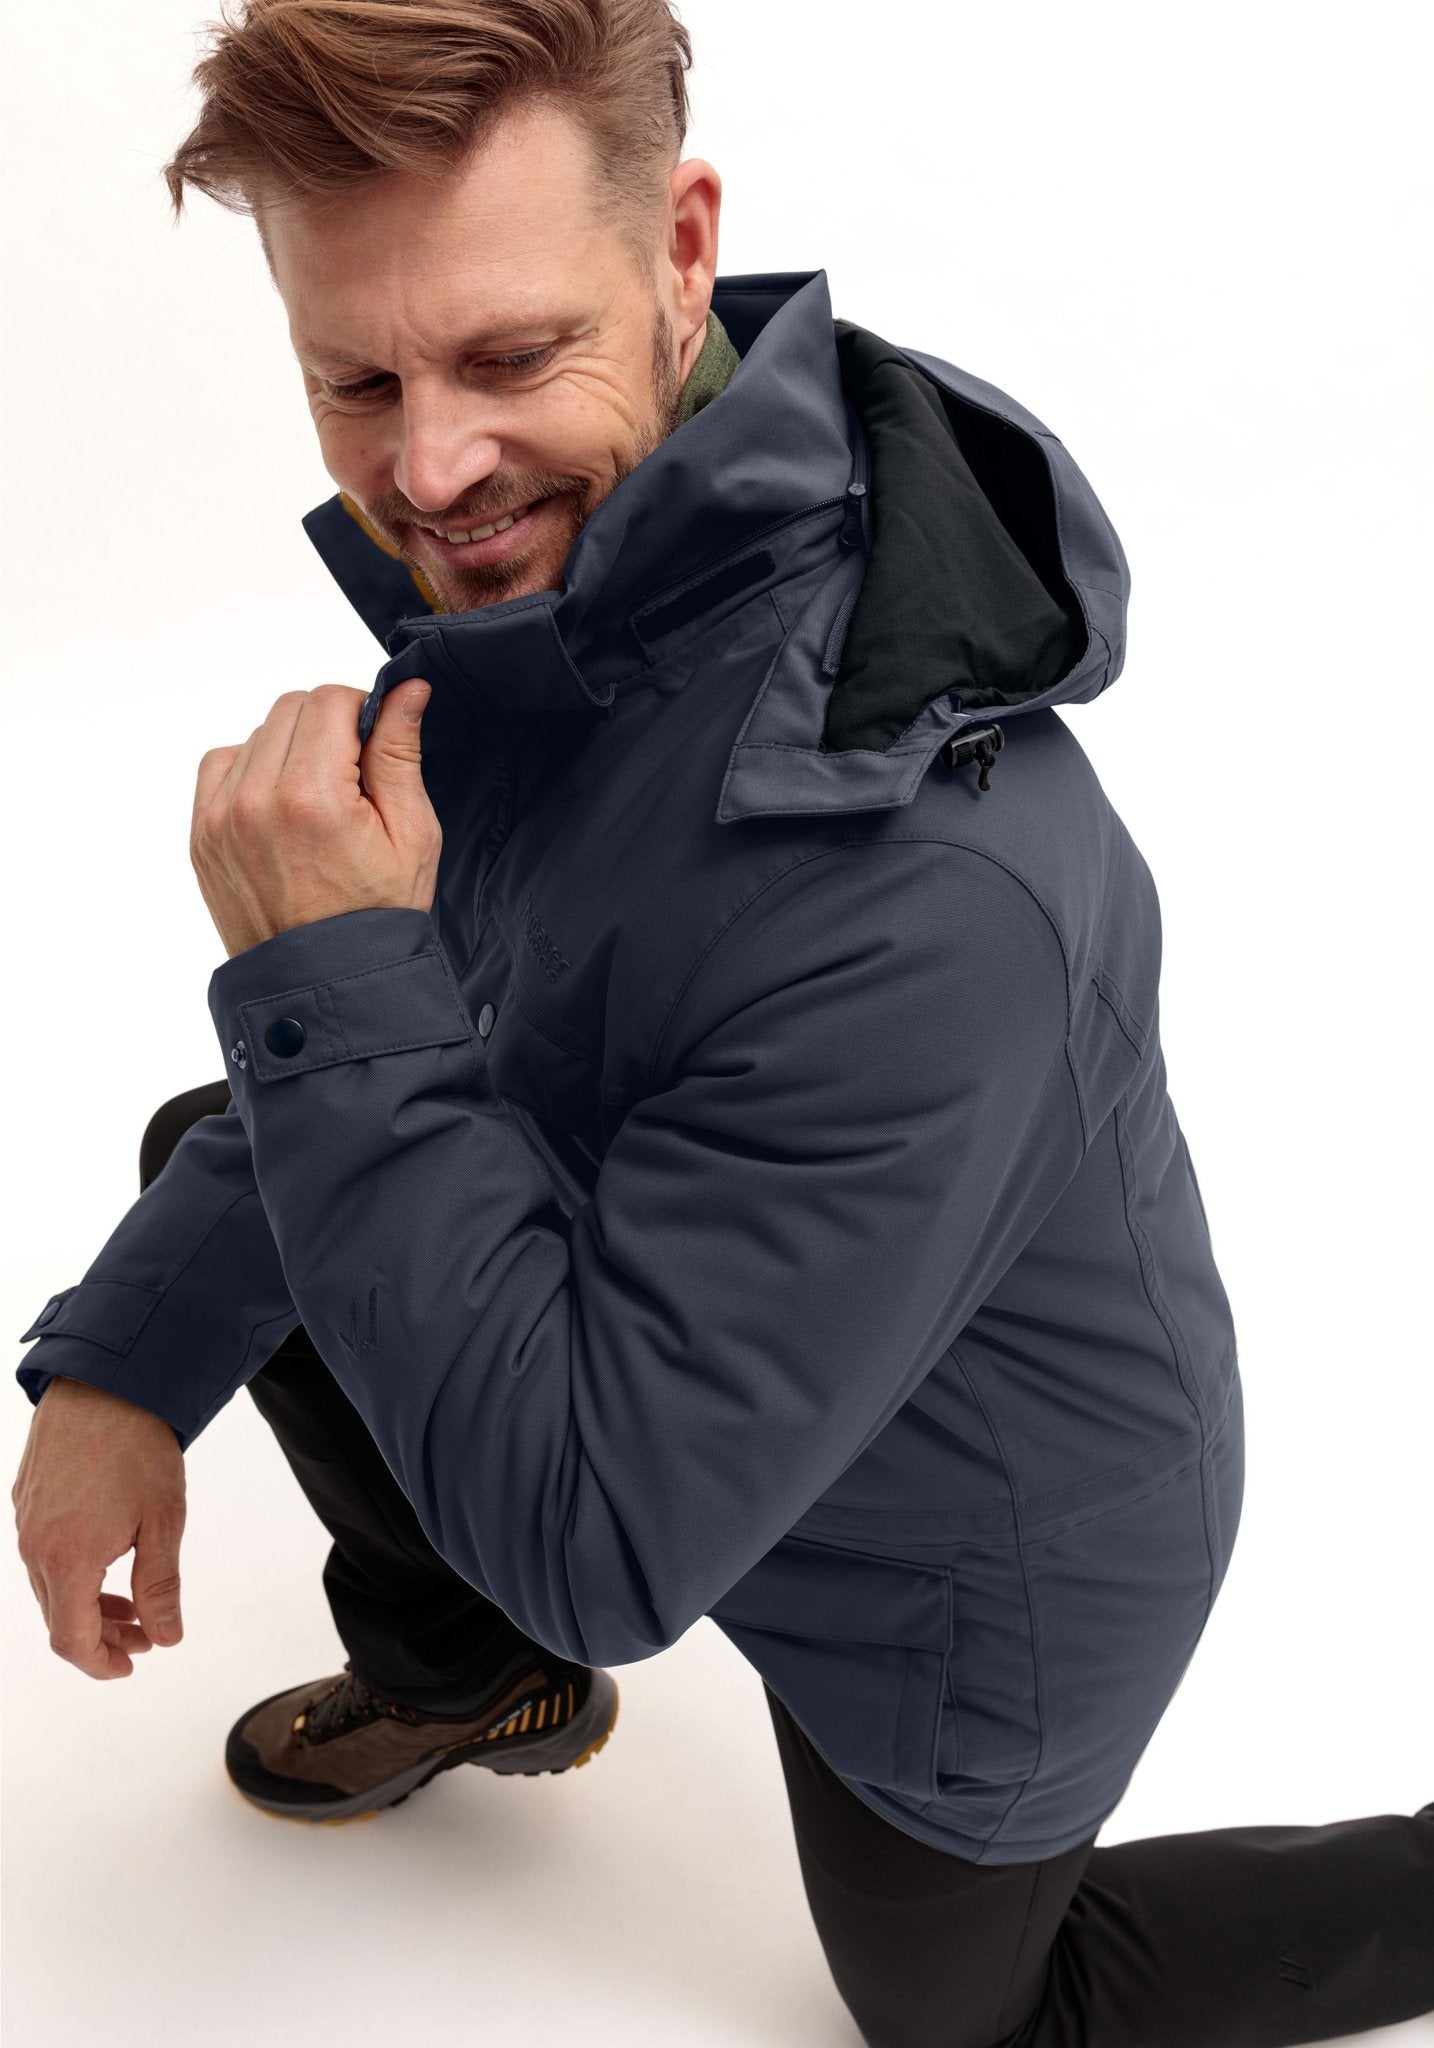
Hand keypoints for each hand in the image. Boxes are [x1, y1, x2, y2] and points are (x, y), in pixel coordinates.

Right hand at [12, 1377, 187, 1678]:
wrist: (105, 1380)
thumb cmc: (138, 1446)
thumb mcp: (163, 1521)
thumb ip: (160, 1586)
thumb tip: (166, 1637)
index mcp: (67, 1560)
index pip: (71, 1641)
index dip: (101, 1664)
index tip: (132, 1665)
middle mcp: (34, 1546)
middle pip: (59, 1618)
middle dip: (102, 1637)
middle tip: (145, 1636)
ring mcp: (25, 1521)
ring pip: (50, 1586)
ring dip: (89, 1604)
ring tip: (133, 1602)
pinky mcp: (25, 1497)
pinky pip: (42, 1553)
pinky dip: (73, 1571)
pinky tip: (108, 1557)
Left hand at [190, 680, 440, 959]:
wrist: (328, 985)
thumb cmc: (377, 917)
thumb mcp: (412, 834)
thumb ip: (400, 752)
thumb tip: (406, 689)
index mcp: (312, 796)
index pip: (329, 699)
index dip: (362, 713)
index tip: (376, 749)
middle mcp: (255, 800)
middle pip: (291, 708)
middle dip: (328, 728)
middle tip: (353, 779)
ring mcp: (220, 818)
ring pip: (257, 733)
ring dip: (290, 749)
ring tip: (318, 802)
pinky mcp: (202, 834)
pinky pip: (222, 764)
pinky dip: (252, 770)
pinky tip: (282, 806)